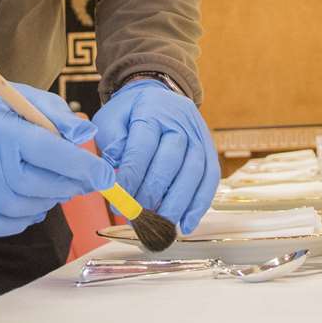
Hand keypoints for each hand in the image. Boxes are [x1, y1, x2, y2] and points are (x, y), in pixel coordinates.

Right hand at [0, 72, 115, 237]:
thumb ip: (56, 116)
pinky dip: (22, 219)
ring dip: (48, 202)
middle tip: (82, 181)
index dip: (82, 167)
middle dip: (69, 185)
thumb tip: (87, 139)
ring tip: (53, 188)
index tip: (105, 176)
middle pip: (38, 184)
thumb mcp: (18, 95)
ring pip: (22, 208)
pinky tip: (30, 205)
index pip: (48, 151)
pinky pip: (0, 226)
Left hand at [93, 78, 219, 233]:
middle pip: (171, 161)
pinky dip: (200, 204)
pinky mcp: (210, 149)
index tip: (118, 204)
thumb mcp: (111, 118)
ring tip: (162, 225)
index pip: (142, 147)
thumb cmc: (131, 114)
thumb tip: (114, 168)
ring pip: (194, 172)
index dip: (131, 178)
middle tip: (138, 217)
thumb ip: (111, 142)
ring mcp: (199, 134)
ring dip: (178, 203)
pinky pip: (210, 178)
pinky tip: (186, 223)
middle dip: (154, 194)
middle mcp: (180, 120)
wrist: (159, 96)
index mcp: (151, 109)